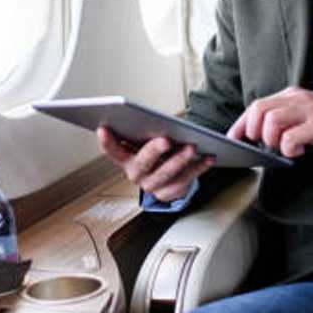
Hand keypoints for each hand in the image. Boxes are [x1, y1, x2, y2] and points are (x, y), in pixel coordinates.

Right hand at [96, 127, 214, 202]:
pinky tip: (208, 157)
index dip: (106, 141)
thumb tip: (154, 119)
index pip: (111, 151)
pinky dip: (199, 168)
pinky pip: (186, 181)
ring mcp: (152, 186)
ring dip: (180, 160)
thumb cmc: (155, 151)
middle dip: (154, 151)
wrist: (167, 177)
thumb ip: (145, 130)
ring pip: (166, 175)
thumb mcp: (146, 139)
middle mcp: (136, 174)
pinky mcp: (170, 193)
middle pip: (142, 163)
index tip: (103, 128)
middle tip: (166, 140)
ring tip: (192, 147)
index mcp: (125, 158)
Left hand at [226, 86, 312, 158]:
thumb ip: (284, 120)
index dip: (242, 123)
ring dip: (272, 140)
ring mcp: (309, 109)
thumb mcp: (304, 117)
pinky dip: (289, 149)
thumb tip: (257, 135)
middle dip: (252, 130)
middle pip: (259, 109)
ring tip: (284, 148)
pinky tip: (299, 151)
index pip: (257, 105)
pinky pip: (291, 137)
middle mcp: (298, 98)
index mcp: (292, 95)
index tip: (233, 138)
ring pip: (272, 121)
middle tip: (261, 144)